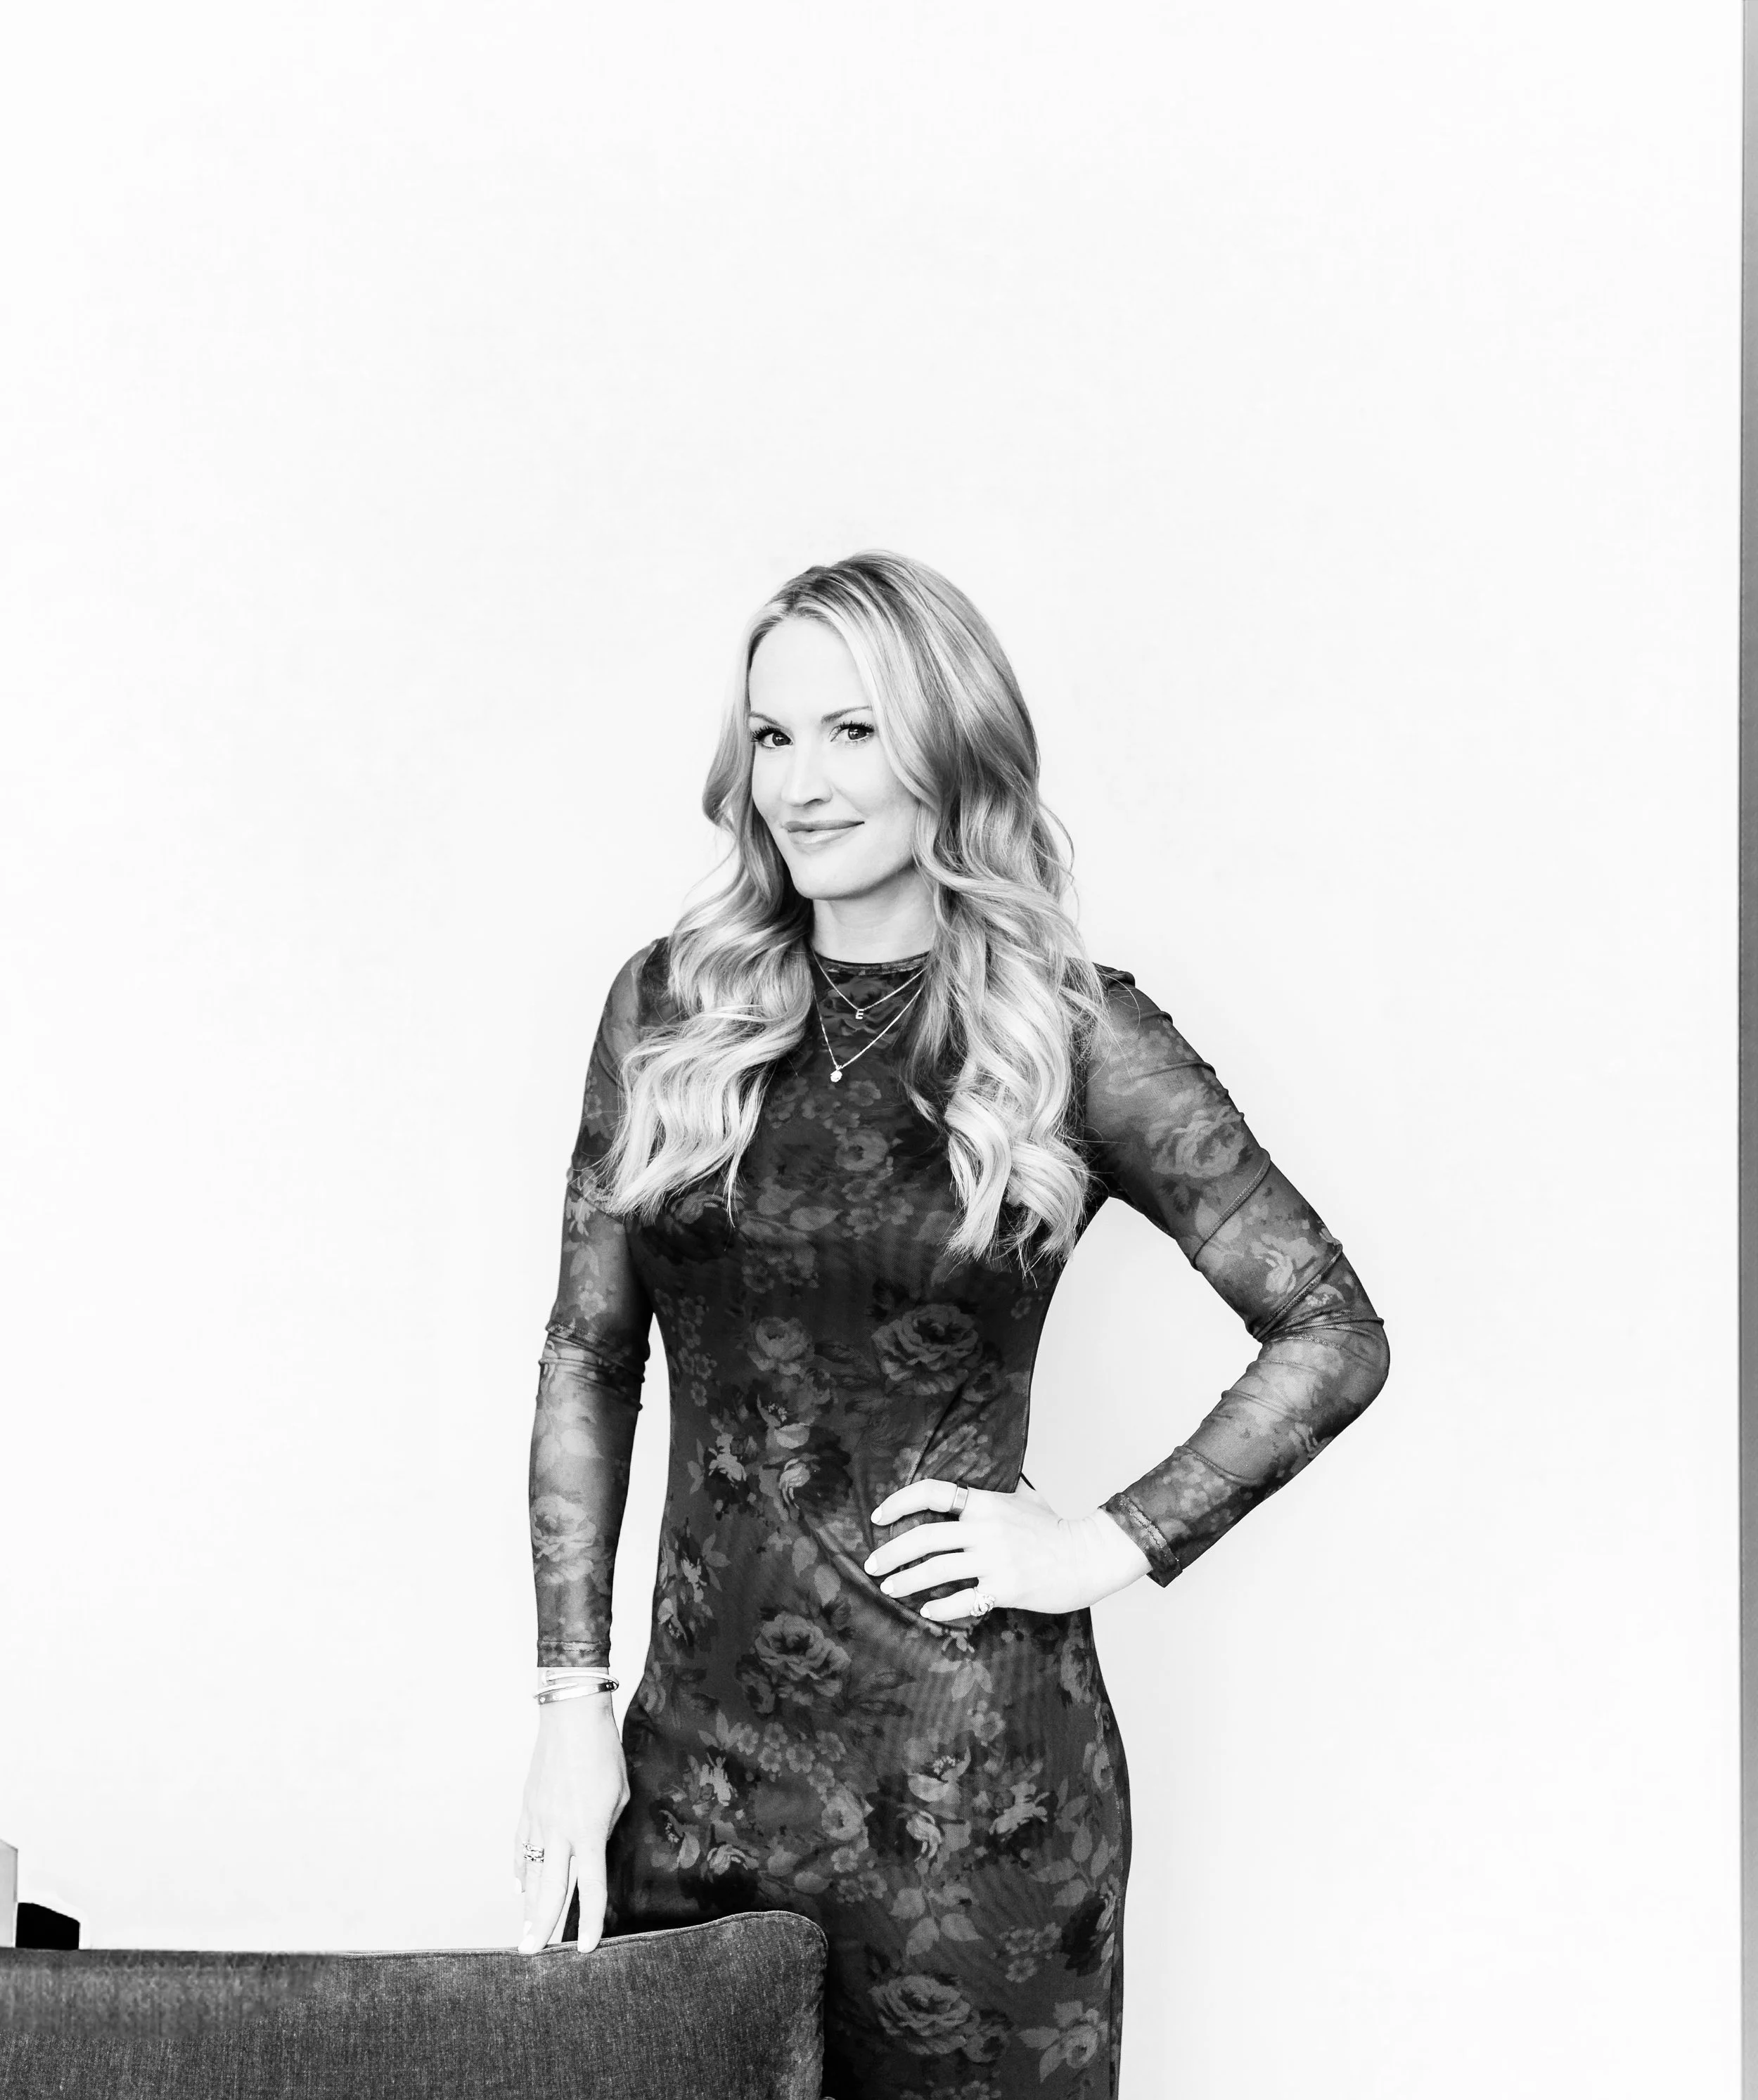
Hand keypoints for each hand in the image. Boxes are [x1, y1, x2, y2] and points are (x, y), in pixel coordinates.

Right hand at [513, 1694, 627, 1953]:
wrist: (572, 1717)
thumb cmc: (604, 1753)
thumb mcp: (619, 1795)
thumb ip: (607, 1828)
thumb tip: (594, 1849)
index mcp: (589, 1830)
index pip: (591, 1886)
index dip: (591, 1920)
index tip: (586, 1948)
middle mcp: (560, 1831)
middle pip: (551, 1889)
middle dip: (543, 1925)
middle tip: (532, 1953)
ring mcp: (539, 1820)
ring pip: (531, 1873)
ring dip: (528, 1906)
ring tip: (524, 1933)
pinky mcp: (527, 1808)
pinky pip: (522, 1847)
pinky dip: (521, 1870)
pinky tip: (520, 1888)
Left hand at [864, 1477, 1150, 1622]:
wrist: (1089, 1555)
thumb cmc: (1056, 1528)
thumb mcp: (1025, 1498)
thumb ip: (998, 1492)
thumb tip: (980, 1485)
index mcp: (986, 1502)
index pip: (932, 1492)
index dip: (899, 1501)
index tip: (877, 1516)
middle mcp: (985, 1528)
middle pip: (924, 1537)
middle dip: (891, 1552)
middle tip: (871, 1565)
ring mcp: (995, 1559)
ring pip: (936, 1570)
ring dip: (906, 1581)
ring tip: (888, 1588)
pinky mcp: (1005, 1588)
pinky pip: (962, 1599)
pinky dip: (939, 1607)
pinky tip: (926, 1611)